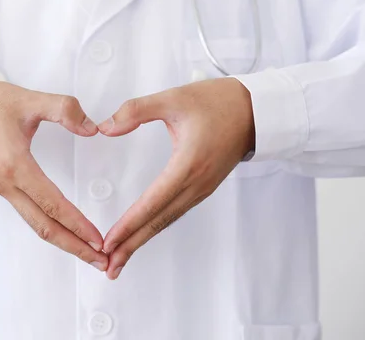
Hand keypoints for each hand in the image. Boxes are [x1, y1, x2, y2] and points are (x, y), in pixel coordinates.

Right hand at [0, 79, 107, 271]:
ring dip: (65, 241)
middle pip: (45, 227)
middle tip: (102, 261)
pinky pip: (30, 215)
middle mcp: (8, 185)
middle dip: (75, 246)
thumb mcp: (28, 100)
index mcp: (15, 166)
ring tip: (90, 253)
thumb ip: (64, 109)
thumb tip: (92, 128)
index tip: (99, 239)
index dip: (77, 224)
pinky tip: (67, 231)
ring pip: (37, 224)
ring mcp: (4, 189)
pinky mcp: (4, 187)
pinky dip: (52, 228)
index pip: (52, 204)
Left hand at [98, 78, 254, 278]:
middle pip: (158, 222)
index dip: (129, 224)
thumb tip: (105, 127)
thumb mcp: (174, 98)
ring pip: (167, 221)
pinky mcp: (203, 188)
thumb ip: (136, 110)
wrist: (258, 111)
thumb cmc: (220, 102)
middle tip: (108, 267)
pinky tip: (142, 234)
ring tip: (120, 259)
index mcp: (188, 165)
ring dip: (142, 240)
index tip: (109, 242)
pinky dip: (155, 227)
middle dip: (131, 245)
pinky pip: (175, 213)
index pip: (152, 202)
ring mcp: (202, 189)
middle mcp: (196, 184)